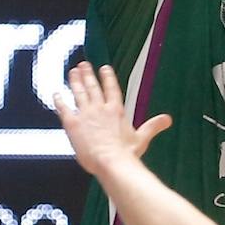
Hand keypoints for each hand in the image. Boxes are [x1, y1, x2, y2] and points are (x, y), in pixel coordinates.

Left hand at [54, 62, 171, 175]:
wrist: (110, 161)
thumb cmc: (126, 152)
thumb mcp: (142, 138)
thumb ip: (153, 126)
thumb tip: (167, 119)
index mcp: (116, 110)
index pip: (111, 88)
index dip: (107, 77)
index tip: (104, 68)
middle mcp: (100, 108)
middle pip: (93, 87)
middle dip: (88, 74)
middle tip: (84, 64)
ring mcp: (86, 114)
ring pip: (79, 93)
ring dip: (75, 81)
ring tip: (73, 72)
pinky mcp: (73, 124)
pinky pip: (64, 109)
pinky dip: (60, 101)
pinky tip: (56, 94)